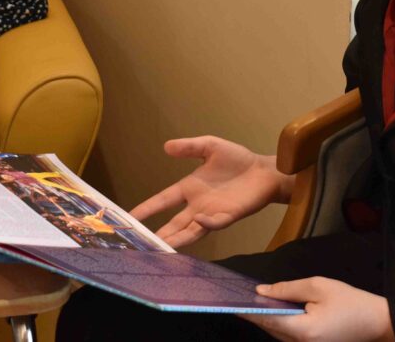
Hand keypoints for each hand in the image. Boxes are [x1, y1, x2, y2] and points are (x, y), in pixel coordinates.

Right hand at [130, 136, 292, 247]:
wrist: (264, 170)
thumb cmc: (237, 159)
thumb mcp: (209, 147)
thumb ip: (189, 147)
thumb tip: (165, 147)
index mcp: (189, 188)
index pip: (164, 200)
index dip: (148, 208)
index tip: (130, 217)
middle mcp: (197, 205)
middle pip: (174, 223)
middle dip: (160, 234)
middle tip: (142, 245)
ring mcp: (213, 213)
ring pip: (190, 230)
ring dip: (178, 238)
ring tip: (163, 248)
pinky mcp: (229, 216)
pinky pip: (215, 224)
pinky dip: (207, 224)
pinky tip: (199, 221)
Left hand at [240, 278, 394, 341]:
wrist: (378, 322)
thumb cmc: (350, 302)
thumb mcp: (318, 287)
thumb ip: (287, 289)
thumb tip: (262, 291)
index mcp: (303, 331)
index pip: (267, 320)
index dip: (247, 310)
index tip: (229, 301)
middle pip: (270, 328)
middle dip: (253, 312)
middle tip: (235, 296)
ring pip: (277, 332)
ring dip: (264, 317)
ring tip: (248, 299)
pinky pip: (288, 334)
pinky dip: (278, 322)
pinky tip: (270, 309)